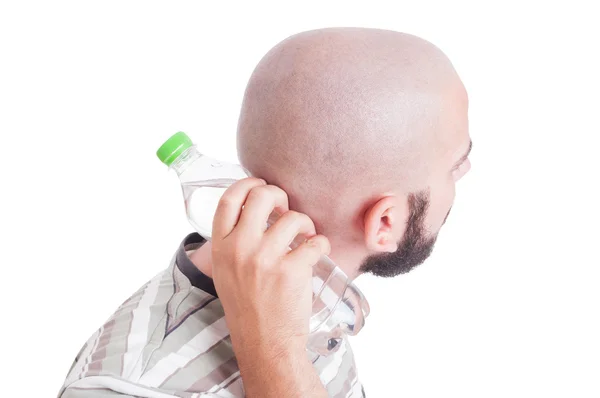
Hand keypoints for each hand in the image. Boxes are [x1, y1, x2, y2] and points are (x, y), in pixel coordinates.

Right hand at [210, 178, 330, 358]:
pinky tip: (316, 252)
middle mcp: (240, 248)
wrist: (264, 343)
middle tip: (287, 209)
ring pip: (293, 218)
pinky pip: (315, 242)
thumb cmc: (247, 307)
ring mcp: (266, 258)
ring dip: (305, 224)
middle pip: (262, 197)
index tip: (260, 184)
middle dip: (280, 195)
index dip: (247, 184)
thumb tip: (252, 211)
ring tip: (305, 237)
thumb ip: (232, 242)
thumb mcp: (225, 272)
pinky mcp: (292, 270)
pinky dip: (321, 244)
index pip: (229, 199)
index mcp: (221, 247)